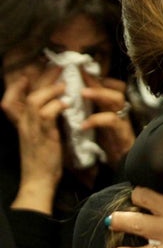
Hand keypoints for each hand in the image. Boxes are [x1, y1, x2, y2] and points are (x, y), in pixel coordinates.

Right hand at [1, 66, 66, 212]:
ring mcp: (31, 129)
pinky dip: (58, 105)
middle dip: (41, 78)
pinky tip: (68, 103)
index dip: (16, 87)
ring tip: (64, 84)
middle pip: (26, 94)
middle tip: (56, 67)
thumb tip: (58, 105)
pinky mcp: (43, 136)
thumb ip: (45, 122)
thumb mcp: (41, 137)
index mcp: (21, 125)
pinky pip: (47, 114)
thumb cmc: (43, 160)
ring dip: (51, 89)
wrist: (38, 181)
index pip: (9, 101)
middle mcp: (23, 125)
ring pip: (35, 100)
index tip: (27, 75)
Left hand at [81, 72, 134, 167]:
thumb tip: (61, 101)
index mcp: (108, 109)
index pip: (105, 85)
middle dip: (97, 80)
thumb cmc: (102, 150)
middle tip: (79, 74)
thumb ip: (80, 115)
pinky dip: (98, 119)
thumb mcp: (89, 128)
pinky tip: (84, 124)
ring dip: (100, 93)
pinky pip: (113, 121)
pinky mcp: (123, 134)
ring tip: (82, 93)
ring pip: (117, 99)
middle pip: (115, 87)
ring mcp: (122, 122)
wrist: (118, 171)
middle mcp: (117, 112)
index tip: (75, 68)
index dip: (92, 76)